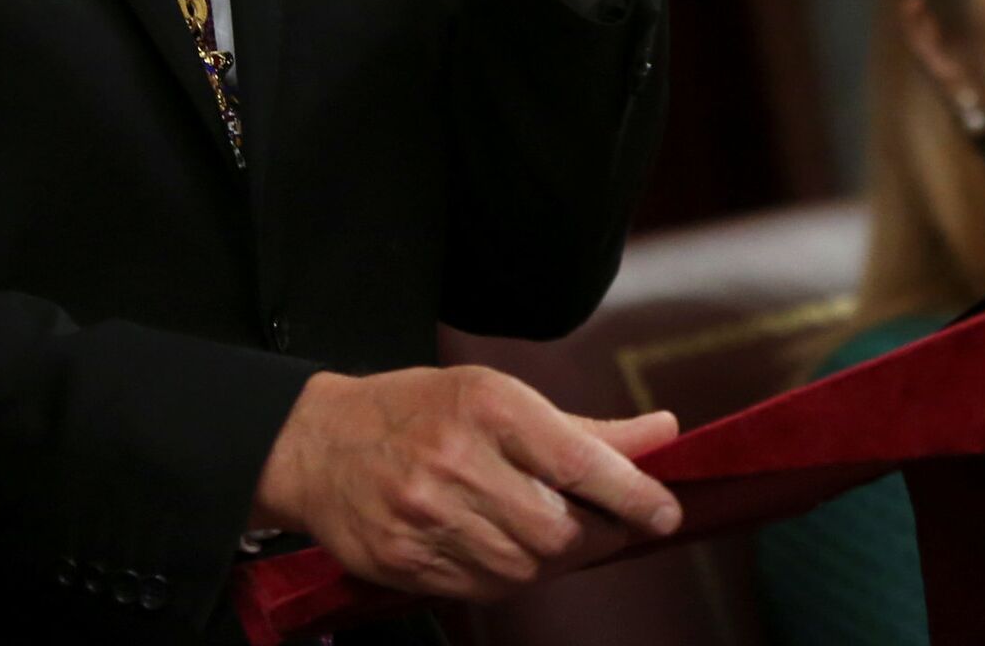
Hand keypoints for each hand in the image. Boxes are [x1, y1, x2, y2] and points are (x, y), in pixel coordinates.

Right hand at [251, 365, 680, 600]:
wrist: (319, 445)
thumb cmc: (418, 410)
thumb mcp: (494, 395)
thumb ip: (583, 426)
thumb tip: (664, 432)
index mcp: (484, 405)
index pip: (579, 461)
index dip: (633, 493)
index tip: (666, 511)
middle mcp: (456, 460)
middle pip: (560, 530)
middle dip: (597, 534)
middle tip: (608, 524)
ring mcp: (427, 516)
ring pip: (528, 567)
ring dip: (555, 558)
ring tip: (548, 531)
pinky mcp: (407, 562)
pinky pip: (487, 590)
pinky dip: (511, 576)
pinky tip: (503, 547)